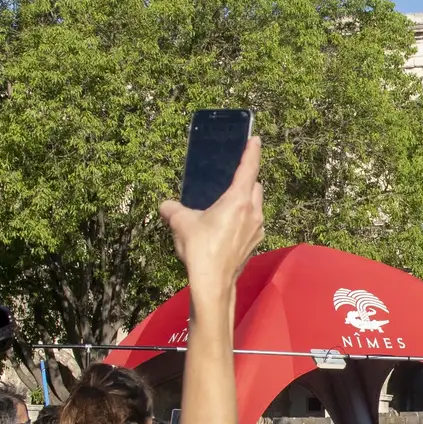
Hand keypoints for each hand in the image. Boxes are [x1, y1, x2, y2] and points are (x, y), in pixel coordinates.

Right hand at [158, 134, 263, 313]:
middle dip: (248, 179)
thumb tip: (165, 206)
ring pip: (256, 205)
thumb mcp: (181, 223)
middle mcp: (253, 212)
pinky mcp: (254, 243)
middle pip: (256, 187)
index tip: (255, 140)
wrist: (213, 283)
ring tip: (227, 203)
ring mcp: (257, 229)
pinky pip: (253, 223)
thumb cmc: (201, 250)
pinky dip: (244, 218)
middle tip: (233, 178)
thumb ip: (172, 209)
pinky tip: (227, 225)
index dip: (252, 152)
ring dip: (246, 200)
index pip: (249, 168)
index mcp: (239, 200)